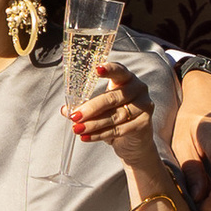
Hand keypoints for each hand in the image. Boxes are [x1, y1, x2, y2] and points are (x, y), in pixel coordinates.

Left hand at [69, 60, 189, 185]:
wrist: (134, 141)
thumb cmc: (115, 117)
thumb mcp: (100, 109)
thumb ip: (85, 106)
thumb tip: (65, 109)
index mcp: (126, 78)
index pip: (119, 70)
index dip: (109, 69)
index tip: (96, 69)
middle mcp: (138, 88)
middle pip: (112, 98)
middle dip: (91, 108)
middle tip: (74, 116)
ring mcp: (144, 105)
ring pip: (115, 116)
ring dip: (93, 124)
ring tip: (77, 129)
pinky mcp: (144, 123)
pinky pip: (119, 130)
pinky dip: (100, 134)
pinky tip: (87, 137)